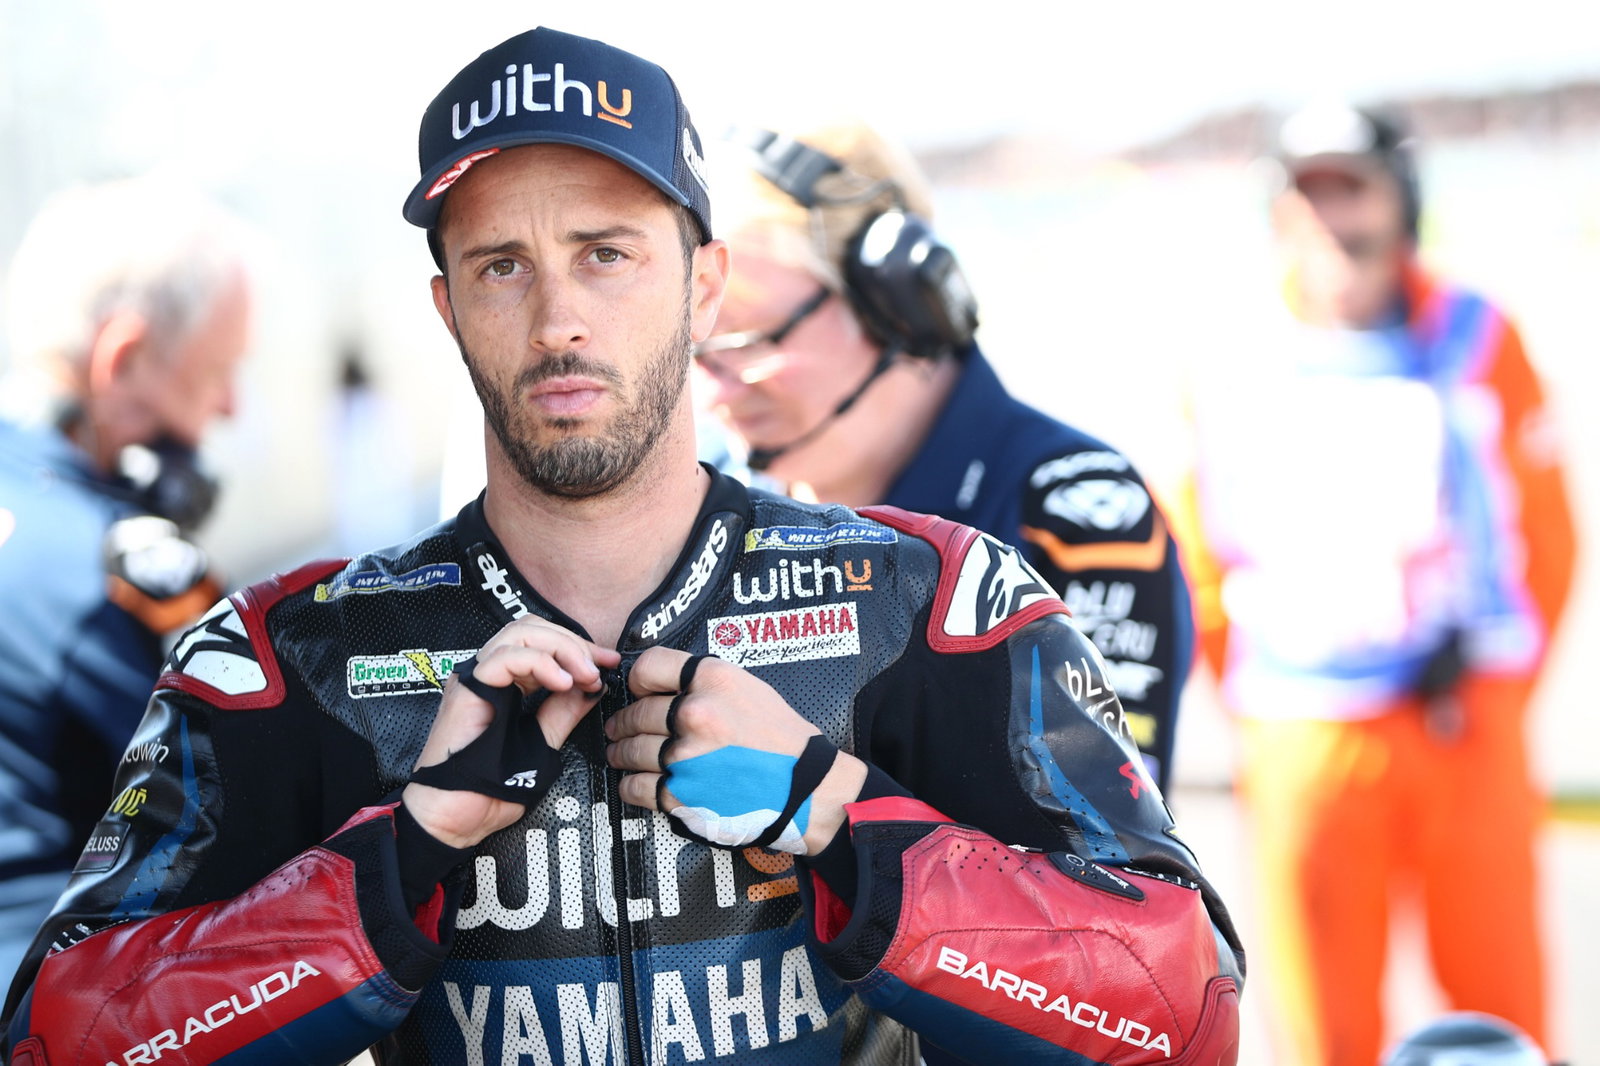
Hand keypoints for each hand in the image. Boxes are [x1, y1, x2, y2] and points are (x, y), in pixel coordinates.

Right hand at [402, 616, 619, 848]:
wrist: (454, 820)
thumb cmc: (490, 790)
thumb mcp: (543, 745)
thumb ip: (564, 714)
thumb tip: (592, 687)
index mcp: (506, 684)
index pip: (543, 643)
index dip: (579, 648)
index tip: (608, 663)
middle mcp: (488, 675)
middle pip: (533, 629)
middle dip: (573, 644)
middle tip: (599, 669)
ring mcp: (475, 680)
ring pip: (520, 633)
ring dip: (561, 649)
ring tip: (584, 676)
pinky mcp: (467, 691)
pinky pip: (504, 657)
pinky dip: (540, 662)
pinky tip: (562, 683)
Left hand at [605, 647, 865, 854]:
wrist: (806, 790)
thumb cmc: (782, 741)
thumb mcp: (750, 689)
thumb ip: (705, 683)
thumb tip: (664, 687)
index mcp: (713, 680)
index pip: (648, 666)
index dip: (637, 680)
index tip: (637, 691)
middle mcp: (695, 713)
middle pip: (636, 713)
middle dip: (623, 723)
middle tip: (619, 729)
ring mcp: (685, 756)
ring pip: (631, 750)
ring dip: (620, 753)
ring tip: (619, 754)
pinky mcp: (680, 795)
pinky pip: (636, 787)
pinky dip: (630, 785)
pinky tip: (634, 782)